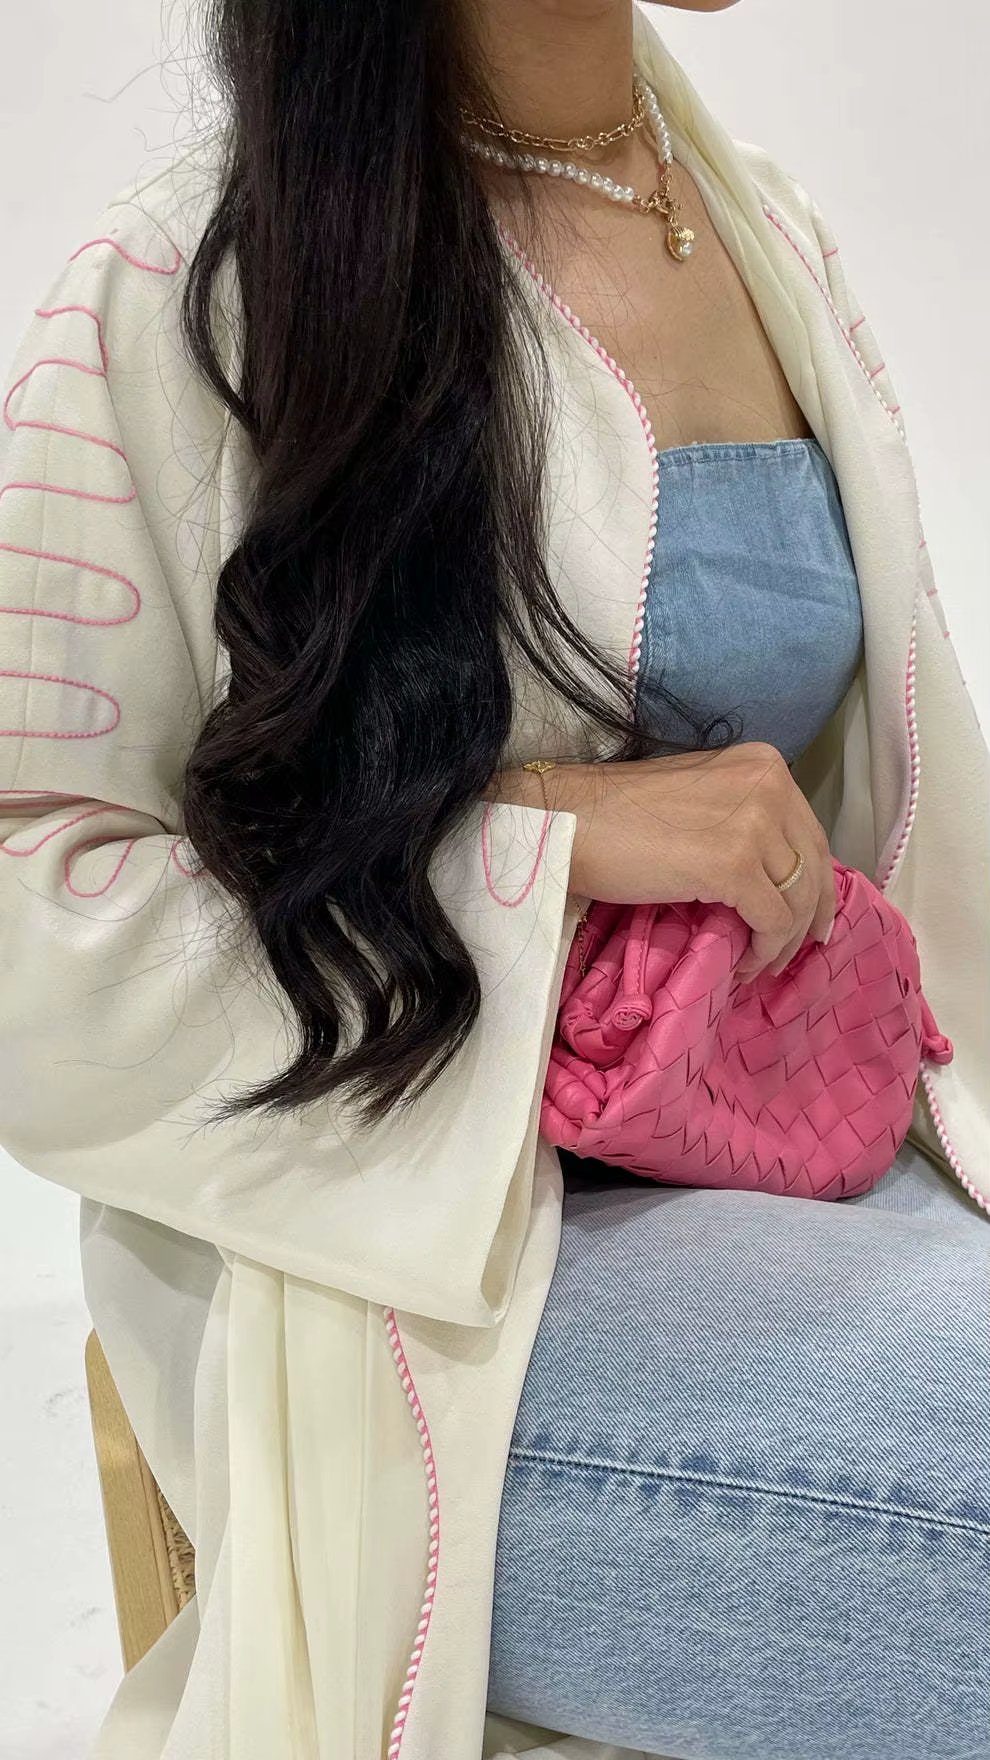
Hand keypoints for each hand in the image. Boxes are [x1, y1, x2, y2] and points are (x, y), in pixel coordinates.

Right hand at [493, 744, 836, 983]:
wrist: (568, 822)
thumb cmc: (619, 815)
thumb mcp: (701, 799)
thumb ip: (743, 819)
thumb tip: (775, 873)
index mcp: (764, 764)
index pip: (810, 832)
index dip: (816, 883)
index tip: (809, 918)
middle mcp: (770, 784)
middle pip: (814, 865)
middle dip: (810, 915)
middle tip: (798, 950)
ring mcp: (755, 822)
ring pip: (797, 899)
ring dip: (782, 941)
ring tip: (759, 963)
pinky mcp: (735, 864)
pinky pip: (771, 921)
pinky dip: (762, 949)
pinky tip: (742, 963)